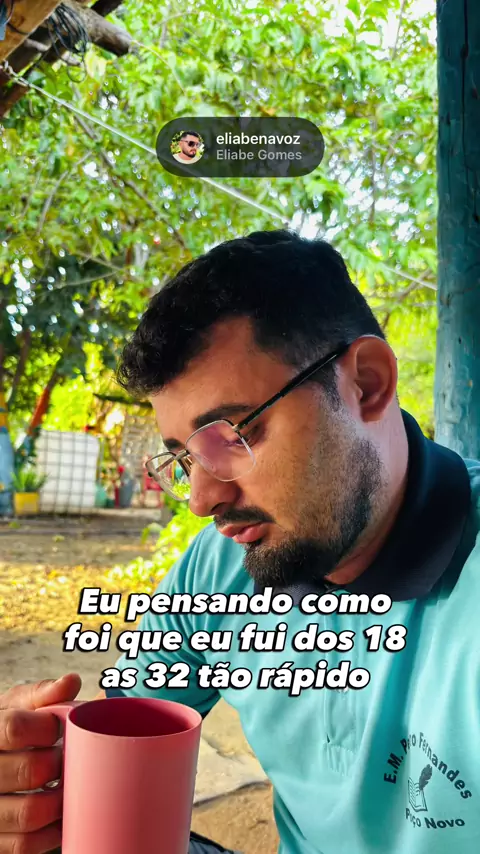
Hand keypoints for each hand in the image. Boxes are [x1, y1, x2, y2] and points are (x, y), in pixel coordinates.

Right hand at [0, 674, 81, 853]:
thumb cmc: (2, 730)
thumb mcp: (13, 707)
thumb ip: (41, 695)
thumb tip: (71, 682)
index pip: (14, 728)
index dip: (46, 727)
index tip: (60, 728)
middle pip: (27, 771)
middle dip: (59, 764)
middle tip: (69, 759)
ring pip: (27, 813)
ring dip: (60, 802)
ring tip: (70, 787)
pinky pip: (23, 845)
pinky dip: (50, 835)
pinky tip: (62, 819)